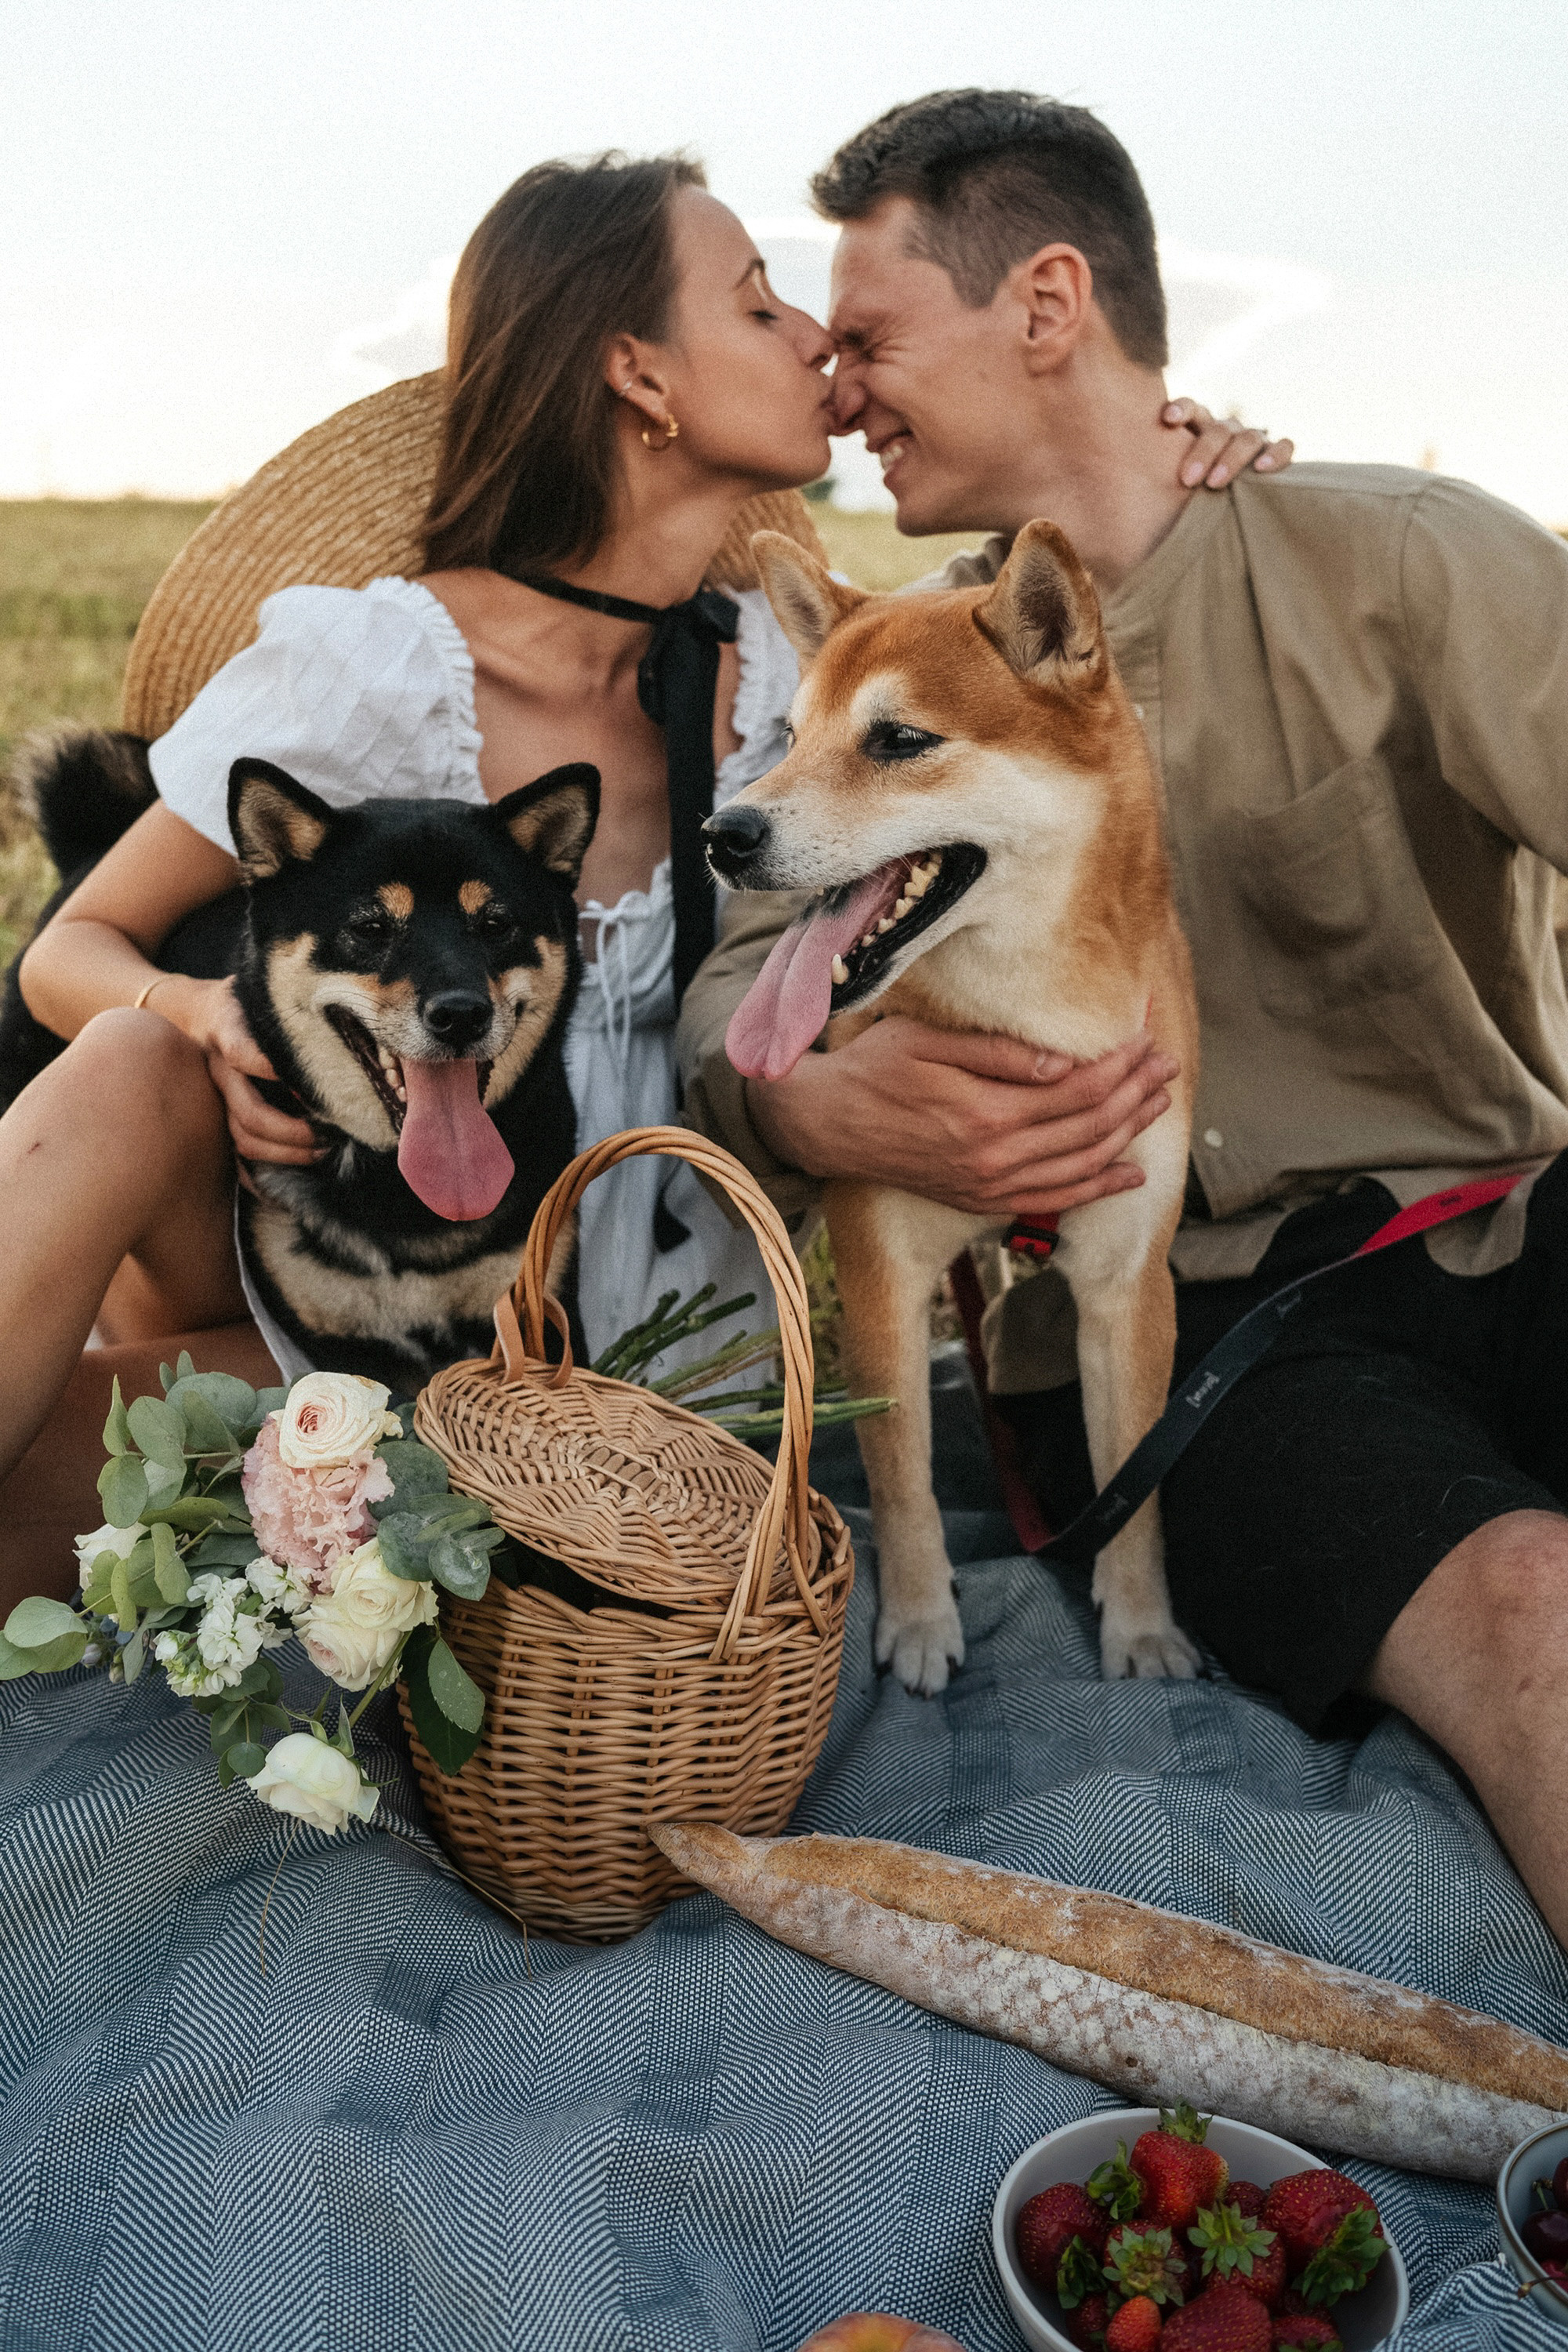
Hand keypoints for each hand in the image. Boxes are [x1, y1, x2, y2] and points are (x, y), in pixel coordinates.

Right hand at [157, 975, 321, 1166]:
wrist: (193, 1012)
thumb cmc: (244, 1002)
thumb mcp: (263, 989)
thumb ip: (293, 1004)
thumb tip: (349, 1022)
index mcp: (228, 1031)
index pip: (244, 1053)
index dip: (273, 1070)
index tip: (309, 1086)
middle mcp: (218, 1069)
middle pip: (249, 1113)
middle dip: (293, 1131)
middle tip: (330, 1134)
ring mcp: (215, 1097)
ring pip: (242, 1138)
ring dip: (285, 1153)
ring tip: (322, 1151)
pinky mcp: (216, 1117)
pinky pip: (230, 1157)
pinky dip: (256, 1177)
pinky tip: (285, 1180)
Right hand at [747, 1016, 1178, 1218]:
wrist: (827, 1125)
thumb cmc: (874, 1071)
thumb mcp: (929, 1042)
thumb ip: (999, 1054)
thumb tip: (1065, 1062)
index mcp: (986, 1113)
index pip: (1078, 1091)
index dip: (1120, 1066)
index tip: (1145, 1039)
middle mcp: (995, 1158)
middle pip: (1089, 1128)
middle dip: (1135, 1095)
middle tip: (1166, 1065)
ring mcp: (989, 1185)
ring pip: (1081, 1166)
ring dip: (1127, 1136)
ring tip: (1158, 1105)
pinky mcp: (981, 1200)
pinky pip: (1053, 1200)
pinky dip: (1096, 1188)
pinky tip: (1127, 1173)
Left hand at [1162, 398, 1293, 489]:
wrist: (1220, 499)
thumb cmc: (1183, 489)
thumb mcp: (1166, 476)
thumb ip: (1152, 471)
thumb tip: (1107, 480)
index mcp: (1197, 426)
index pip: (1191, 408)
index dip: (1181, 409)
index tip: (1168, 420)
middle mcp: (1224, 429)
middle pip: (1218, 429)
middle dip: (1202, 452)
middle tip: (1187, 479)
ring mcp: (1251, 439)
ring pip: (1248, 437)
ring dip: (1232, 459)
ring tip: (1214, 483)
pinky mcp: (1273, 453)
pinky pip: (1283, 446)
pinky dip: (1276, 454)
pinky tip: (1262, 470)